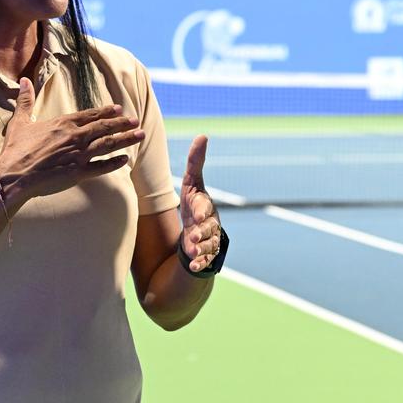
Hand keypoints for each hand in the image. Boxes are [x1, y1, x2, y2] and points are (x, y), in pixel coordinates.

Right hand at [0, 77, 143, 202]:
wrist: (13, 175)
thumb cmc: (15, 149)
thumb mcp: (20, 122)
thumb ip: (26, 101)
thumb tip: (23, 80)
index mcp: (63, 124)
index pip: (90, 115)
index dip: (106, 111)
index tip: (119, 109)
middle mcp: (75, 137)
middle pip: (104, 127)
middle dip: (122, 123)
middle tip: (136, 120)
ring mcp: (79, 155)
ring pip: (108, 144)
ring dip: (126, 139)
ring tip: (140, 134)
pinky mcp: (78, 173)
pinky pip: (102, 167)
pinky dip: (114, 163)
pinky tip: (125, 160)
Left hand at [179, 135, 221, 272]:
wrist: (196, 232)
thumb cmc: (193, 205)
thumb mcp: (192, 184)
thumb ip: (196, 163)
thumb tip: (203, 135)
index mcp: (205, 206)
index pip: (204, 207)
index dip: (201, 211)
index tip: (196, 216)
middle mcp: (210, 223)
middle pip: (208, 228)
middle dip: (202, 232)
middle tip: (193, 236)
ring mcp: (209, 240)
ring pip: (208, 245)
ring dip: (200, 249)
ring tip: (192, 251)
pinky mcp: (205, 255)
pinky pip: (205, 261)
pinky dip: (199, 264)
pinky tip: (192, 267)